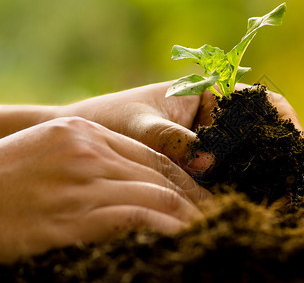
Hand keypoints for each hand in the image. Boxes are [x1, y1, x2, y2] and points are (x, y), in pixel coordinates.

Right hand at [0, 117, 211, 263]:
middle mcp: (88, 152)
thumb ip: (91, 159)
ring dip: (188, 215)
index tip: (200, 192)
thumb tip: (131, 181)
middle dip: (193, 196)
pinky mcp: (75, 217)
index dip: (183, 175)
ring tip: (207, 228)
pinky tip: (182, 238)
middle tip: (215, 212)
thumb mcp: (48, 153)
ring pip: (156, 195)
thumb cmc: (2, 180)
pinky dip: (166, 228)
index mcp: (84, 133)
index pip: (150, 154)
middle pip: (159, 174)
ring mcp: (83, 182)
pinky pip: (137, 219)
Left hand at [59, 82, 303, 174]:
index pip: (262, 100)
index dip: (284, 119)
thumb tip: (208, 163)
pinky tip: (243, 200)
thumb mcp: (141, 128)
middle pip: (262, 131)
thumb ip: (172, 141)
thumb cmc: (112, 121)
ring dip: (263, 173)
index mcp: (208, 92)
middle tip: (286, 183)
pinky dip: (241, 185)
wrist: (89, 137)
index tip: (292, 144)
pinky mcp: (202, 164)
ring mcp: (211, 142)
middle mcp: (215, 117)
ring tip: (272, 197)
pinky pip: (231, 173)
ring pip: (250, 156)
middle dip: (277, 154)